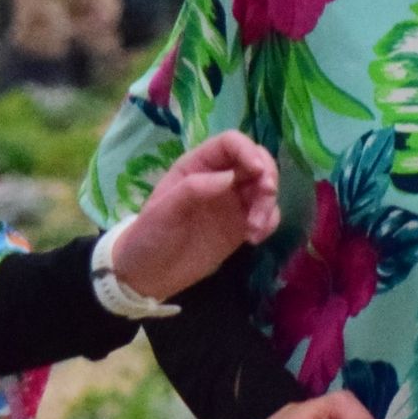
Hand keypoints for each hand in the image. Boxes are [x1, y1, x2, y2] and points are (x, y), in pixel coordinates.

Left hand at [107, 131, 282, 304]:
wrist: (148, 275)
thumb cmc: (149, 236)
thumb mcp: (163, 211)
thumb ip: (194, 189)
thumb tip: (230, 177)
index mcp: (198, 165)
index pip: (231, 143)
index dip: (248, 151)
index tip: (258, 172)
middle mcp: (220, 177)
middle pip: (257, 161)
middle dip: (267, 177)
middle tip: (266, 197)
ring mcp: (233, 201)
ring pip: (265, 188)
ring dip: (268, 204)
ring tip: (255, 230)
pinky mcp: (242, 225)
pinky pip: (267, 214)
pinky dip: (269, 222)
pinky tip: (254, 239)